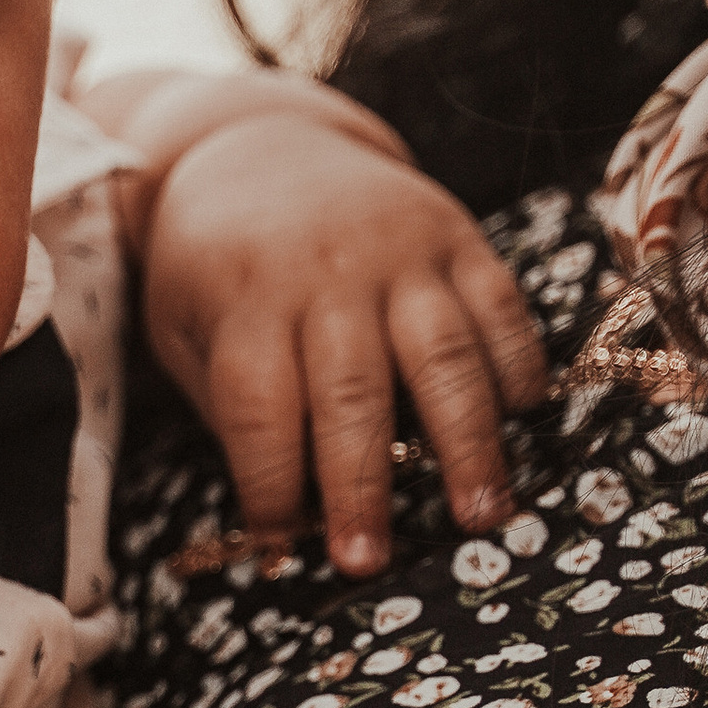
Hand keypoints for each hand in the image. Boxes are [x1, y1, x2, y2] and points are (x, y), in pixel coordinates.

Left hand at [144, 111, 546, 573]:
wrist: (262, 147)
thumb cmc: (214, 265)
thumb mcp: (184, 324)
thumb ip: (227, 407)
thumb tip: (278, 517)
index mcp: (245, 299)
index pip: (260, 407)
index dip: (271, 481)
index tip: (282, 543)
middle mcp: (328, 273)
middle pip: (353, 393)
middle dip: (363, 485)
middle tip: (371, 561)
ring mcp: (402, 252)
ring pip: (444, 355)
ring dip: (467, 442)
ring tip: (482, 513)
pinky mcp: (457, 236)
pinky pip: (500, 308)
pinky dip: (517, 366)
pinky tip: (523, 419)